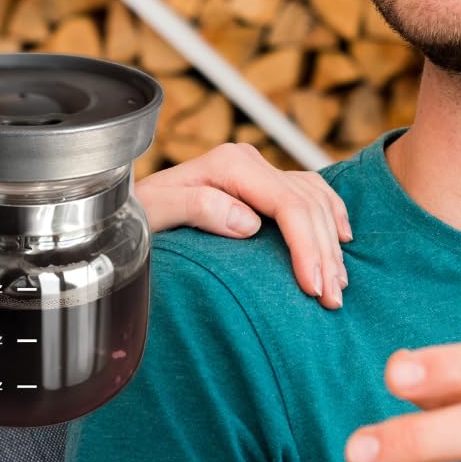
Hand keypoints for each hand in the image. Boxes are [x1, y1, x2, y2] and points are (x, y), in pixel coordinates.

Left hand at [134, 142, 351, 308]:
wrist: (118, 209)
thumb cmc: (133, 216)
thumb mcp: (154, 212)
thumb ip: (197, 208)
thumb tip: (249, 222)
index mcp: (229, 165)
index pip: (286, 204)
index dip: (306, 246)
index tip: (313, 286)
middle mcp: (247, 161)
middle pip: (306, 205)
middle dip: (323, 253)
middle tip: (331, 300)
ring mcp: (256, 170)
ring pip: (314, 200)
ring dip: (331, 242)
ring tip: (336, 285)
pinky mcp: (260, 182)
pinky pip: (310, 191)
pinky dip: (331, 213)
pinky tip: (342, 238)